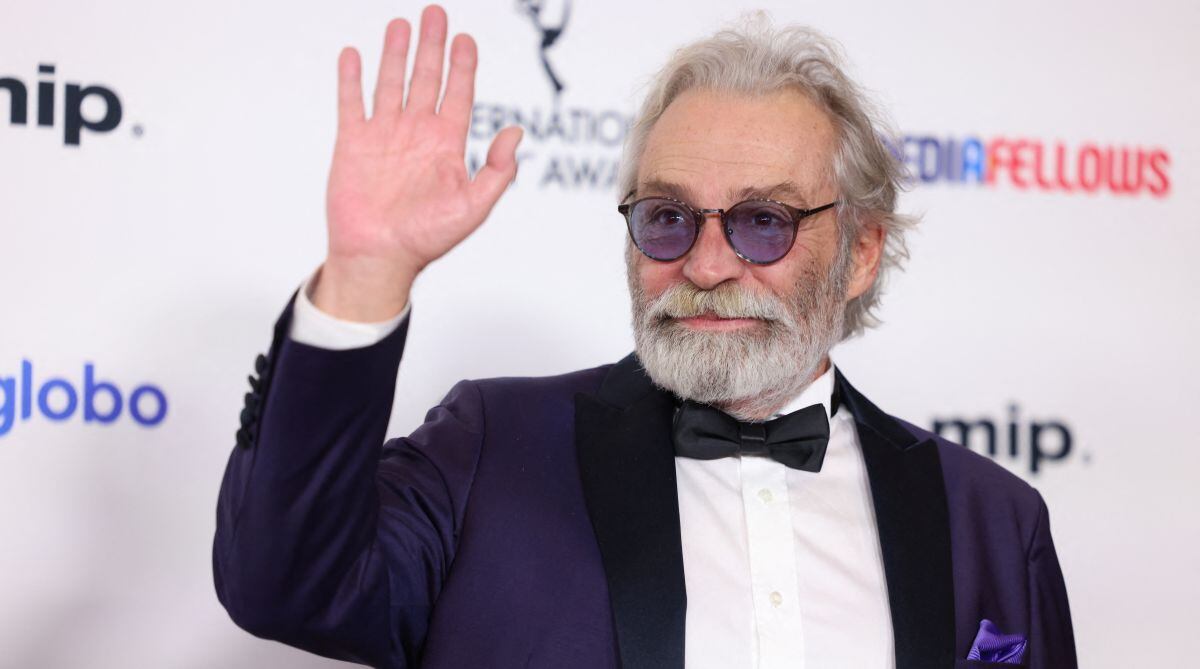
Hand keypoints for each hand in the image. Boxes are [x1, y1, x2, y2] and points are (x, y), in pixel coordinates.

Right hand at [314, 4, 522, 320]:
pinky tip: (354, 55)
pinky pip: (352, 103)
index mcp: (446, 145)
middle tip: (435, 13)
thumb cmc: (427, 239)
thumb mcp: (474, 206)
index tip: (465, 39)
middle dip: (431, 46)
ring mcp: (384, 135)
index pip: (459, 94)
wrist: (380, 258)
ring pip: (391, 82)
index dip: (463, 66)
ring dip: (395, 54)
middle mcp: (417, 134)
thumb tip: (517, 133)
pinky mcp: (353, 143)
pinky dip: (351, 79)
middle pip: (426, 79)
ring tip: (400, 24)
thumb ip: (497, 170)